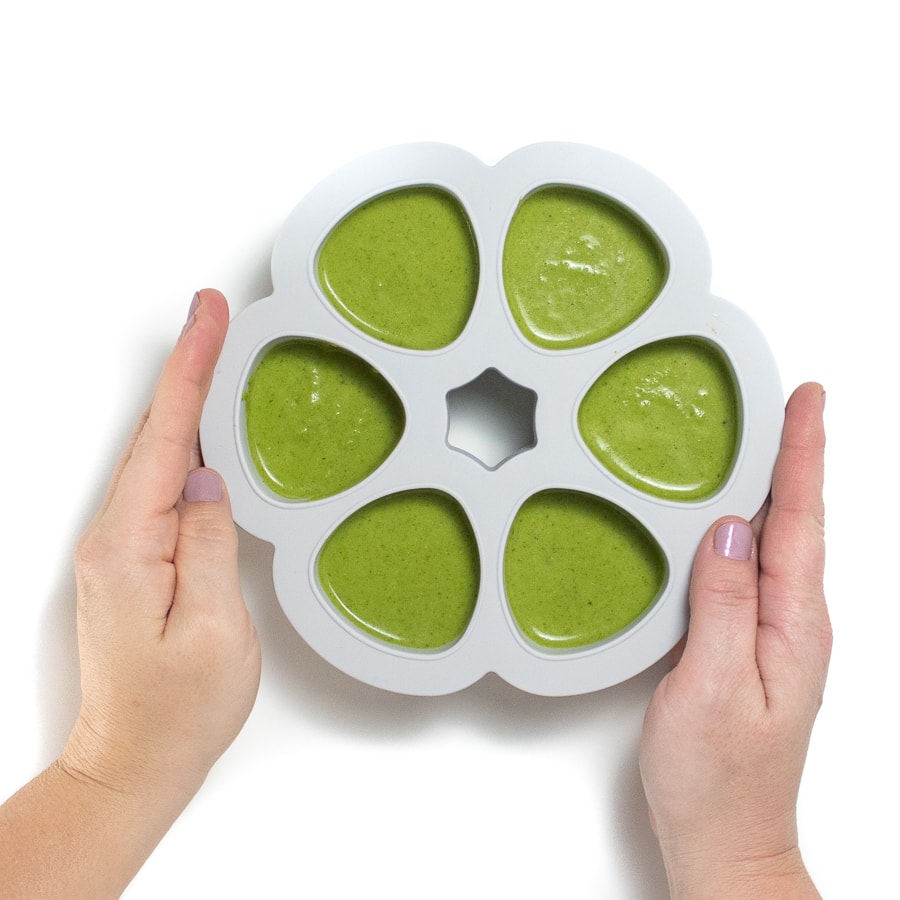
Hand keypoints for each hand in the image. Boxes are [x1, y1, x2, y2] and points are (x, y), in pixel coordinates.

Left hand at [63, 289, 261, 800]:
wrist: (133, 763)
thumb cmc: (176, 711)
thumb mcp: (213, 631)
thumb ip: (210, 545)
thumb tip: (207, 481)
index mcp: (129, 547)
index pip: (165, 439)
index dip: (190, 370)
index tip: (207, 317)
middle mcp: (114, 538)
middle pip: (155, 434)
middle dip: (187, 368)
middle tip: (215, 315)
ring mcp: (121, 548)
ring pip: (158, 456)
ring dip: (187, 402)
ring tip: (216, 354)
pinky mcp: (136, 559)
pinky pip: (162, 487)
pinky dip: (185, 444)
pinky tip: (205, 431)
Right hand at [638, 383, 830, 898]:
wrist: (726, 840)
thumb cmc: (717, 778)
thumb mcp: (710, 688)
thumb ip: (724, 605)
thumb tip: (730, 530)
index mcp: (792, 626)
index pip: (801, 521)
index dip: (804, 455)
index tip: (809, 400)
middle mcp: (795, 624)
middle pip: (801, 522)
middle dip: (798, 457)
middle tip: (790, 404)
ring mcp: (778, 636)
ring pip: (781, 543)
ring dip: (779, 487)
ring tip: (766, 442)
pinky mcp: (753, 646)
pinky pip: (758, 569)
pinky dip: (753, 528)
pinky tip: (735, 520)